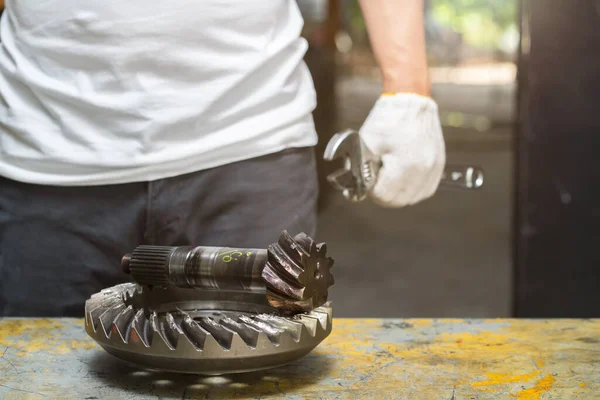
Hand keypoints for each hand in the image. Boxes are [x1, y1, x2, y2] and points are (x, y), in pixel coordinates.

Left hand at [359, 92, 445, 207]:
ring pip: (414, 197)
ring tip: (388, 178)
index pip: (385, 196)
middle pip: (400, 200)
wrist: (411, 100)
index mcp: (406, 165)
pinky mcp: (440, 164)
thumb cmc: (387, 119)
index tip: (366, 181)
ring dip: (398, 194)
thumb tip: (357, 187)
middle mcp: (424, 169)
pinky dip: (413, 189)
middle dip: (384, 195)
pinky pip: (426, 189)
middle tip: (375, 182)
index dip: (371, 191)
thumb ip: (360, 169)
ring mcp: (435, 167)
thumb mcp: (366, 143)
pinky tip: (402, 179)